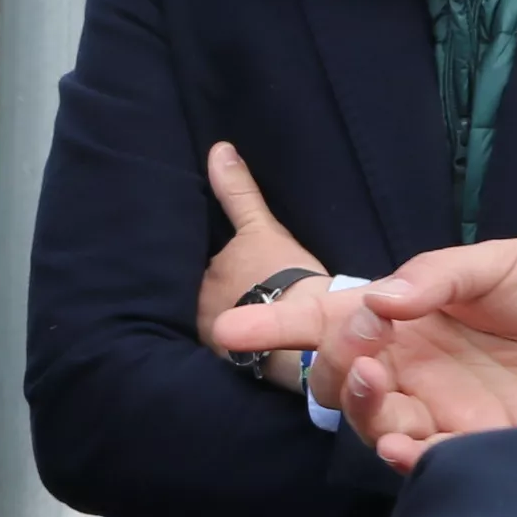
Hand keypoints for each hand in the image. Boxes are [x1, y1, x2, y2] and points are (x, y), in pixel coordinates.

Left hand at [195, 143, 326, 392]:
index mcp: (205, 278)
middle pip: (207, 300)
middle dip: (220, 298)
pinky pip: (236, 354)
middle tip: (249, 296)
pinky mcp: (238, 367)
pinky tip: (260, 349)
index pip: (205, 272)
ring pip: (219, 327)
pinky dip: (244, 350)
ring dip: (230, 325)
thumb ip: (237, 192)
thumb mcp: (261, 228)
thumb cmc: (287, 274)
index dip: (222, 272)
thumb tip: (219, 149)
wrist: (316, 326)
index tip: (241, 272)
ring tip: (257, 322)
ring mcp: (216, 344)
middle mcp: (200, 313)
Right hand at [218, 236, 516, 470]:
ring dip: (366, 411)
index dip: (277, 328)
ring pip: (379, 424)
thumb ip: (438, 278)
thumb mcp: (502, 262)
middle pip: (344, 380)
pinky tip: (406, 445)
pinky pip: (429, 460)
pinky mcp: (485, 444)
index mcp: (411, 315)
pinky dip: (409, 458)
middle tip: (361, 342)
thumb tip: (380, 301)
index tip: (229, 331)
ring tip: (383, 383)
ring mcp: (448, 407)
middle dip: (334, 366)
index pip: (329, 321)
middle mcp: (419, 364)